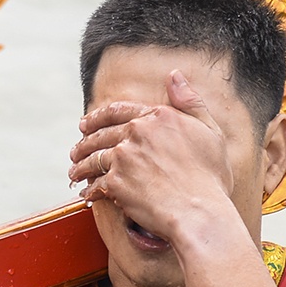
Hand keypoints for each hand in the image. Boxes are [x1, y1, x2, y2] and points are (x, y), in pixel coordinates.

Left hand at [68, 71, 234, 238]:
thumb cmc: (210, 177)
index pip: (118, 111)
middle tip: (76, 151)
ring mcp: (124, 157)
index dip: (97, 117)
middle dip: (84, 143)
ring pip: (93, 158)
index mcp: (157, 117)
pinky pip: (95, 184)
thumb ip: (189, 101)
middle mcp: (137, 132)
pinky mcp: (116, 182)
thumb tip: (173, 74)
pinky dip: (89, 190)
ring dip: (80, 166)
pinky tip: (87, 195)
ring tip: (75, 173)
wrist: (200, 212)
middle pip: (100, 135)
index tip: (86, 124)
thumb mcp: (209, 131)